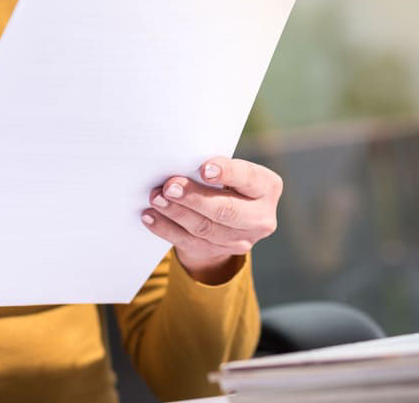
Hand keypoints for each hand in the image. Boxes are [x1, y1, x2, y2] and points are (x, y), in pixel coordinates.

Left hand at [141, 156, 282, 284]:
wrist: (229, 219)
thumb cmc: (225, 182)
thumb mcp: (229, 172)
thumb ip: (213, 169)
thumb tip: (180, 164)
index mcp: (267, 187)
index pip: (248, 179)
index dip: (227, 173)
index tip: (204, 168)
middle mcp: (261, 217)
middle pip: (226, 210)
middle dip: (194, 198)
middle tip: (169, 187)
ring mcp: (243, 239)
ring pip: (205, 228)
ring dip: (176, 213)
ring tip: (156, 199)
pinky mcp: (221, 252)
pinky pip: (190, 242)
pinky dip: (166, 228)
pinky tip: (151, 216)